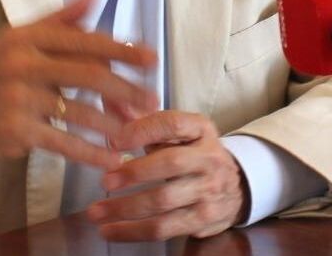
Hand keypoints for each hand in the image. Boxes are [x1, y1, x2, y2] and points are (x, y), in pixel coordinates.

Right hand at [0, 0, 158, 170]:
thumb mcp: (16, 39)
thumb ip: (58, 19)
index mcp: (27, 37)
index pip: (85, 41)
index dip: (122, 50)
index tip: (152, 59)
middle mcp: (22, 64)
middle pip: (89, 75)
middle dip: (126, 89)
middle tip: (152, 100)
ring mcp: (18, 99)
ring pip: (80, 112)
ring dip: (113, 124)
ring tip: (136, 132)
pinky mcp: (16, 131)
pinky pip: (64, 142)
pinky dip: (91, 152)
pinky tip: (112, 157)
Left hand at [86, 110, 248, 239]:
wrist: (235, 187)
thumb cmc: (194, 155)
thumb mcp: (177, 132)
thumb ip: (143, 119)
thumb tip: (109, 100)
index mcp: (201, 130)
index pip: (173, 124)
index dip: (143, 131)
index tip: (114, 140)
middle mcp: (209, 158)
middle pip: (171, 163)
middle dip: (135, 172)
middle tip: (105, 180)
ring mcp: (208, 190)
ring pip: (164, 200)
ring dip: (126, 208)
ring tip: (96, 212)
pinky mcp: (202, 219)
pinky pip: (164, 228)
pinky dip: (133, 231)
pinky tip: (111, 230)